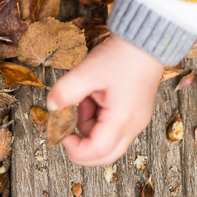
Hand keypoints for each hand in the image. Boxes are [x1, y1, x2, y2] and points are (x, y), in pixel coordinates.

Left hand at [46, 35, 163, 166]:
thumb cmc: (122, 55)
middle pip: (104, 155)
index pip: (97, 152)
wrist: (145, 41)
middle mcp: (133, 126)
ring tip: (85, 97)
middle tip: (67, 125)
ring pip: (106, 140)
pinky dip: (97, 117)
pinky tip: (94, 96)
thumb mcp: (88, 71)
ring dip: (88, 125)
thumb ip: (66, 91)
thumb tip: (51, 106)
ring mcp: (135, 121)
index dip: (75, 149)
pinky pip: (111, 126)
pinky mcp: (133, 114)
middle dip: (81, 145)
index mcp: (123, 120)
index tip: (61, 134)